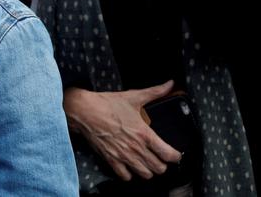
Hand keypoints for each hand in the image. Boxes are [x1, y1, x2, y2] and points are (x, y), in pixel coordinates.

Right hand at [63, 82, 181, 180]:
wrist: (85, 111)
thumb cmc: (108, 104)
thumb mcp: (134, 96)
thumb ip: (155, 92)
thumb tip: (170, 84)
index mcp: (144, 134)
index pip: (168, 154)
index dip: (175, 157)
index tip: (175, 154)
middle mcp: (136, 148)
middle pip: (159, 168)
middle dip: (163, 164)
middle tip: (160, 157)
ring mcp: (124, 156)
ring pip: (145, 175)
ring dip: (148, 170)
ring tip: (147, 163)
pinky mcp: (111, 160)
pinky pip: (126, 177)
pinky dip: (130, 174)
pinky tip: (130, 166)